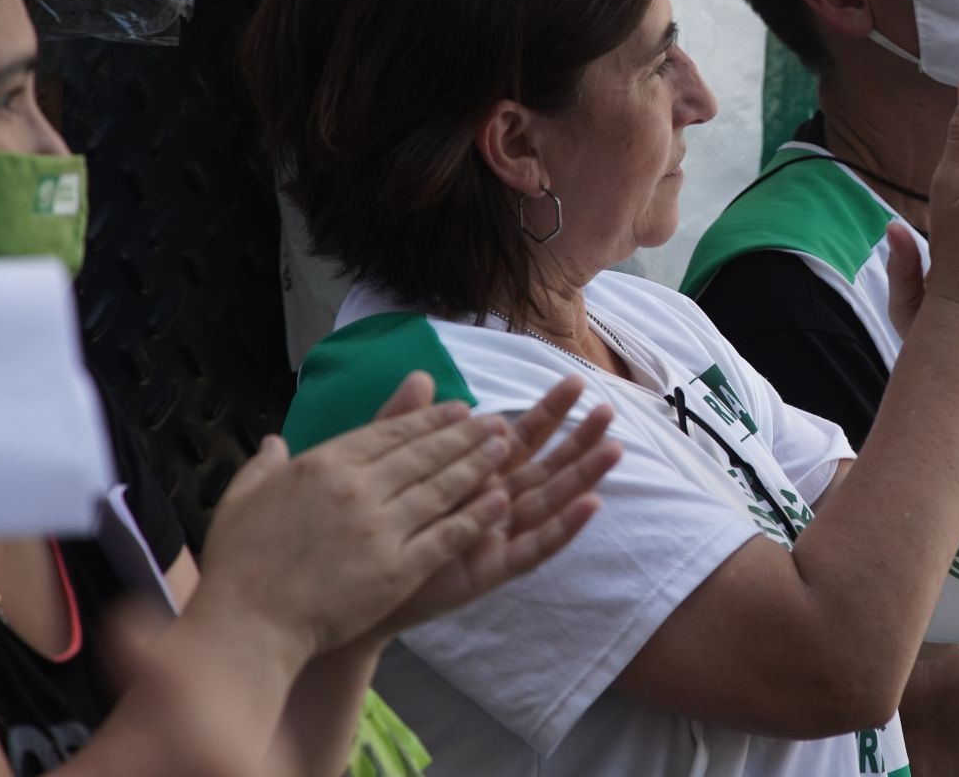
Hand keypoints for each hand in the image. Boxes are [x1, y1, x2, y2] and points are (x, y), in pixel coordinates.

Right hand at [193, 377, 518, 660]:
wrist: (247, 625)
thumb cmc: (237, 566)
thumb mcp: (241, 499)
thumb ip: (265, 466)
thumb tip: (275, 443)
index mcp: (323, 464)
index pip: (389, 432)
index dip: (429, 418)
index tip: (458, 408)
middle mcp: (358, 488)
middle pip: (424, 453)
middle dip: (466, 434)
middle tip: (496, 422)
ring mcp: (381, 528)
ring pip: (442, 488)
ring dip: (479, 465)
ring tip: (505, 450)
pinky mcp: (398, 569)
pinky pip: (447, 535)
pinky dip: (476, 517)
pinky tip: (499, 502)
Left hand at [360, 372, 620, 639]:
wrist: (343, 583)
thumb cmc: (365, 526)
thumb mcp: (384, 465)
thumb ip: (406, 425)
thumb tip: (421, 375)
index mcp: (473, 477)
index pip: (520, 438)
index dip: (547, 412)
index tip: (573, 382)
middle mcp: (492, 505)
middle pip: (546, 466)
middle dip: (577, 439)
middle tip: (608, 409)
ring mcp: (496, 538)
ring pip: (550, 501)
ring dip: (583, 476)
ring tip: (615, 448)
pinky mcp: (492, 569)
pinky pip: (535, 548)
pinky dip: (564, 528)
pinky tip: (590, 504)